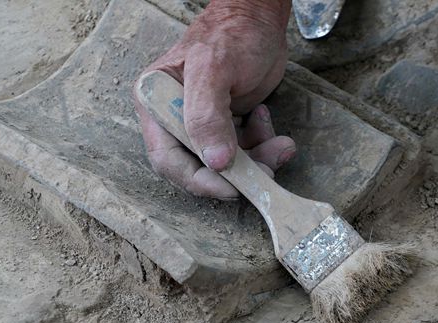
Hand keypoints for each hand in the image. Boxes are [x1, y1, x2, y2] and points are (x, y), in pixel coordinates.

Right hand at [134, 1, 294, 198]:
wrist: (259, 18)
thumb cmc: (231, 34)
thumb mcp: (214, 69)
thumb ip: (207, 115)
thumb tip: (215, 162)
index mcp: (157, 104)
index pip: (168, 160)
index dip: (199, 181)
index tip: (231, 188)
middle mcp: (175, 119)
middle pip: (199, 168)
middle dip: (235, 175)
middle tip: (266, 171)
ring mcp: (202, 125)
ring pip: (227, 166)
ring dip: (256, 162)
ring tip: (280, 144)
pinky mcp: (227, 127)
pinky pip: (244, 153)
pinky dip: (262, 148)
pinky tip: (266, 120)